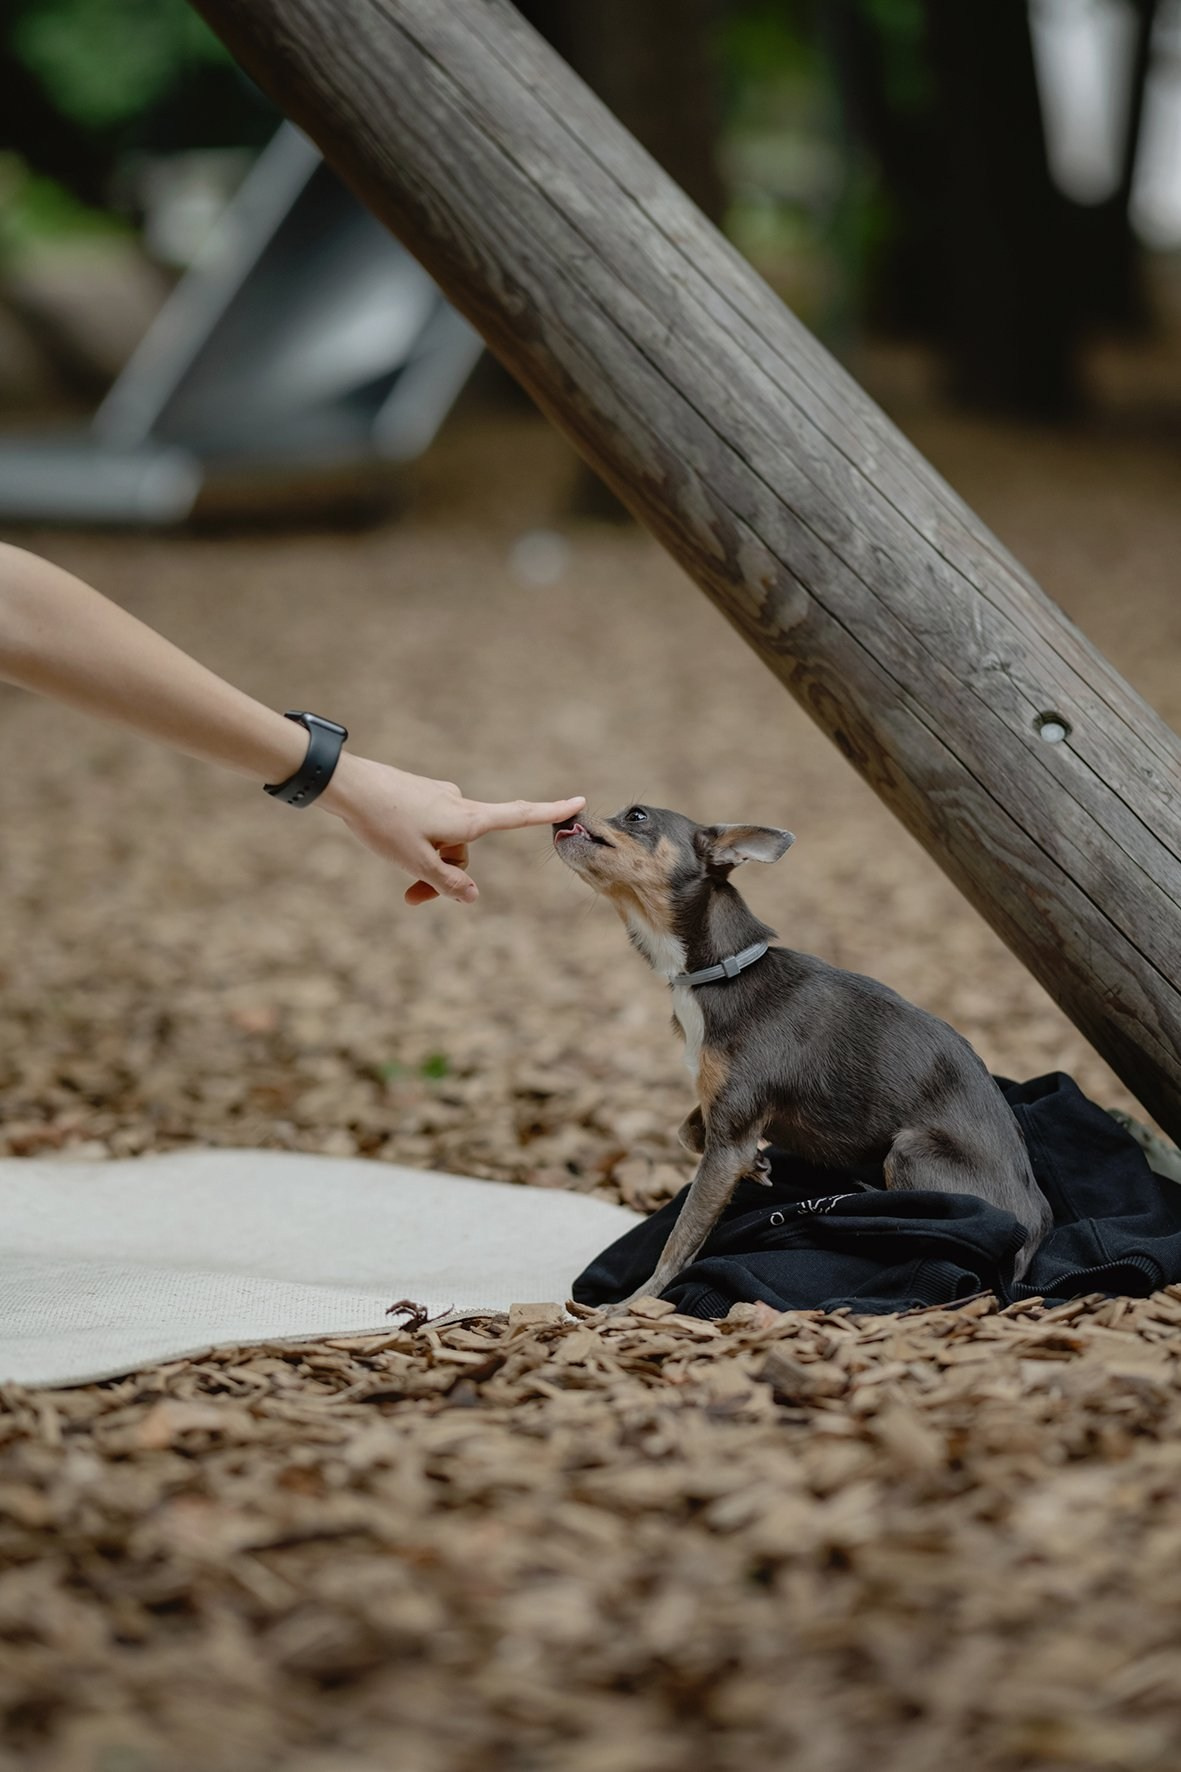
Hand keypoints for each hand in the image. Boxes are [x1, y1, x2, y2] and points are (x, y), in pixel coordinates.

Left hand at [320, 754, 583, 904]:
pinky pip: (431, 830)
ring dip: (428, 863)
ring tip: (397, 872)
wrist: (347, 786)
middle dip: (446, 875)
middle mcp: (459, 805)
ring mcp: (441, 799)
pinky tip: (392, 841)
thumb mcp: (415, 862)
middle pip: (467, 850)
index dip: (550, 812)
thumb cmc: (382, 823)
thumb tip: (473, 897)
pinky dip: (419, 846)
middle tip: (412, 898)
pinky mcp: (422, 797)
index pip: (518, 816)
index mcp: (467, 819)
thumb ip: (447, 882)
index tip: (578, 802)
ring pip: (446, 843)